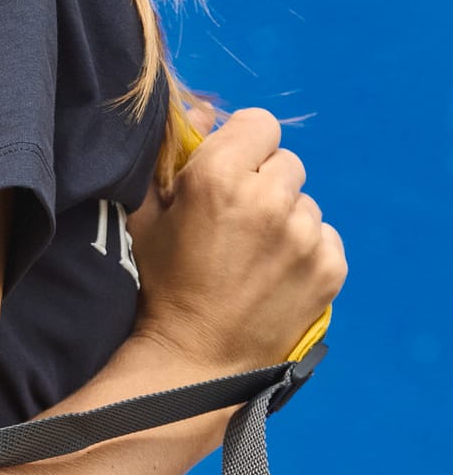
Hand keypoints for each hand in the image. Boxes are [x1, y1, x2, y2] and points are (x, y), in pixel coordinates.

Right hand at [127, 108, 346, 373]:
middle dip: (264, 183)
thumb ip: (169, 156)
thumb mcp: (146, 216)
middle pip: (285, 162)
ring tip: (256, 256)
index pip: (258, 123)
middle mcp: (269, 199)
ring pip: (305, 203)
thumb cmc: (162, 286)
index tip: (229, 174)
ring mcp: (305, 235)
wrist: (195, 361)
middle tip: (239, 222)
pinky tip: (276, 274)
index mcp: (219, 177)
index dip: (242, 146)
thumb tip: (202, 113)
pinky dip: (306, 251)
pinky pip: (325, 237)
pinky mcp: (329, 267)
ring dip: (285, 220)